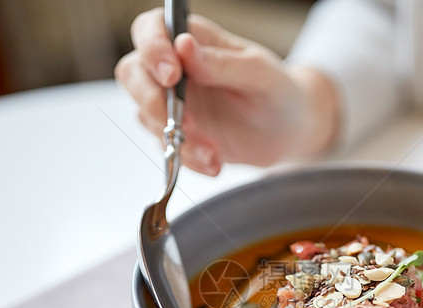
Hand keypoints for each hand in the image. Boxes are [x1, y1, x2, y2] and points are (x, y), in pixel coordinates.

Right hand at [115, 8, 338, 174]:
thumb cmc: (278, 91)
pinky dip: (186, 159)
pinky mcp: (177, 135)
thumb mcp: (261, 74)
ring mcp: (173, 104)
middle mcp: (176, 69)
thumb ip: (223, 62)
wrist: (290, 132)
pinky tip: (214, 163)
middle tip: (185, 123)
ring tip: (212, 151)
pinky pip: (165, 147)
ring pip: (146, 115)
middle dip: (151, 100)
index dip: (151, 48)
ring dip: (174, 137)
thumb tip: (185, 47)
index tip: (172, 74)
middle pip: (133, 73)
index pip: (151, 29)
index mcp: (195, 41)